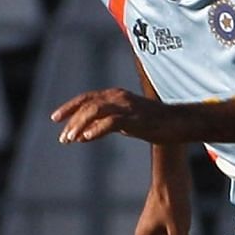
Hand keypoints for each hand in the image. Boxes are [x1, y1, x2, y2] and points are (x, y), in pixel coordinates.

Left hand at [50, 88, 189, 144]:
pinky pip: (111, 122)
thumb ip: (107, 124)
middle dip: (71, 120)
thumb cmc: (154, 123)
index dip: (69, 107)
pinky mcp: (135, 118)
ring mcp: (127, 107)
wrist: (179, 123)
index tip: (55, 118)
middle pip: (87, 104)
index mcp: (115, 95)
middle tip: (63, 139)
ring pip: (95, 111)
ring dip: (80, 125)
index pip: (86, 98)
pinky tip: (86, 139)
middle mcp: (118, 97)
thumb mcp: (126, 122)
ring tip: (70, 139)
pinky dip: (96, 130)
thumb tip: (85, 134)